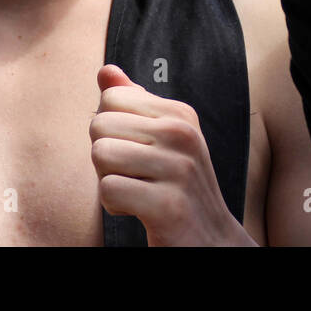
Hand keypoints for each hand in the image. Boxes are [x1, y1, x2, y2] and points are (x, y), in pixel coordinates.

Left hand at [91, 64, 256, 245]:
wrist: (211, 239)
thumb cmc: (177, 186)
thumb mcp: (161, 138)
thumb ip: (133, 103)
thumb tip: (105, 71)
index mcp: (180, 114)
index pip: (112, 98)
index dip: (112, 129)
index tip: (137, 152)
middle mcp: (183, 134)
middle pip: (100, 125)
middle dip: (105, 157)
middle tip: (135, 175)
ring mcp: (178, 168)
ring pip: (101, 154)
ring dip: (109, 181)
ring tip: (138, 191)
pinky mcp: (168, 205)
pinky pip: (109, 189)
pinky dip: (115, 205)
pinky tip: (140, 210)